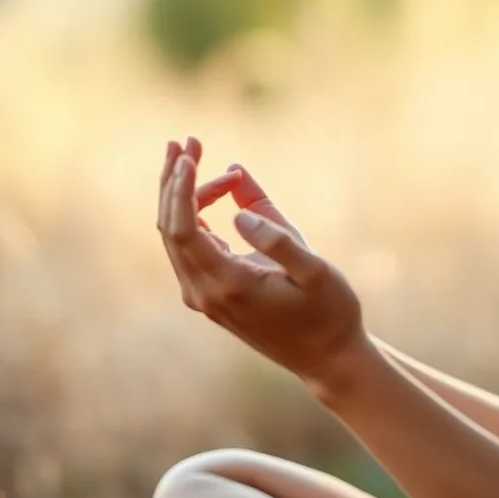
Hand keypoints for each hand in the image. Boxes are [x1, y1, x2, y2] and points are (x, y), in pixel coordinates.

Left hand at [156, 137, 366, 388]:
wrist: (327, 357)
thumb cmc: (328, 311)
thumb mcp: (315, 269)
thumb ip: (278, 236)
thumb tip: (236, 207)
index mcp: (228, 285)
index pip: (183, 229)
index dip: (181, 187)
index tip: (193, 153)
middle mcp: (205, 293)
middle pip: (170, 227)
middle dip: (175, 180)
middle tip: (189, 140)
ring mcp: (203, 297)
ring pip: (175, 236)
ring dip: (182, 194)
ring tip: (195, 154)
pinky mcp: (210, 295)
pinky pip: (190, 246)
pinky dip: (195, 214)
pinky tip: (215, 190)